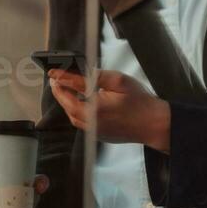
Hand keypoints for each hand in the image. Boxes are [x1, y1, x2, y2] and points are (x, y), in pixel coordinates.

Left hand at [48, 69, 171, 151]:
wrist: (154, 124)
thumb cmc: (141, 103)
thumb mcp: (119, 82)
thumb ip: (96, 76)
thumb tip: (80, 73)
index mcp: (94, 108)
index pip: (72, 89)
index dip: (61, 78)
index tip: (53, 72)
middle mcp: (91, 123)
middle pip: (67, 106)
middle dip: (60, 91)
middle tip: (55, 79)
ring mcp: (94, 132)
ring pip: (73, 116)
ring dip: (67, 102)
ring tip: (65, 89)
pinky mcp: (99, 136)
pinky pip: (82, 123)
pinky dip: (77, 111)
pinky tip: (80, 102)